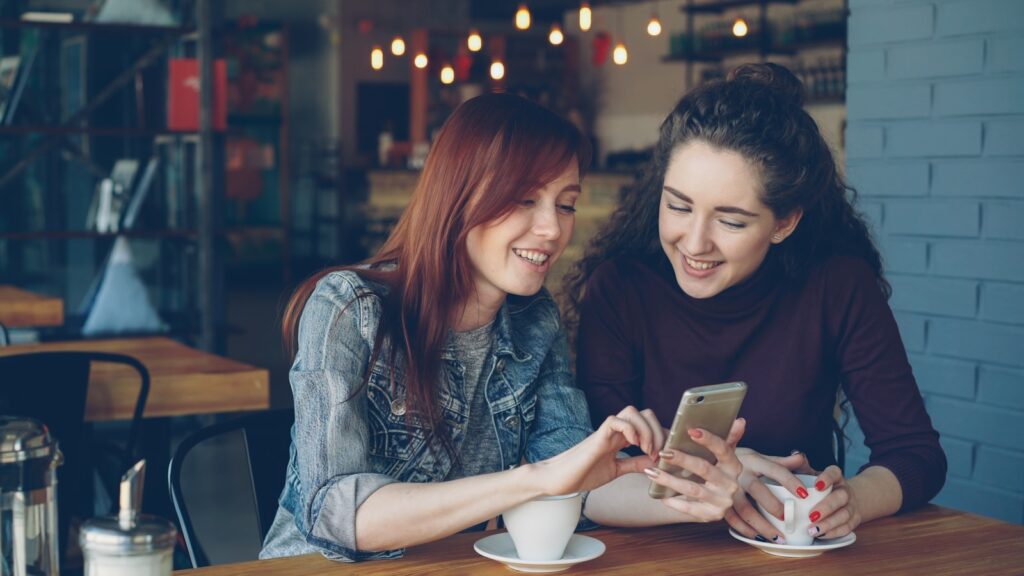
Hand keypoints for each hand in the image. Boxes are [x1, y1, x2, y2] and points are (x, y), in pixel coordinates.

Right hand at [530, 406, 662, 495]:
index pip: (648, 425)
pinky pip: (616, 420)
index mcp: (621, 438)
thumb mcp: (617, 470)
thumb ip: (634, 464)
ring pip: (632, 412)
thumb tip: (657, 462)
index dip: (662, 435)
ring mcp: (607, 432)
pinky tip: (634, 446)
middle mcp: (616, 431)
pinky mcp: (597, 436)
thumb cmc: (584, 474)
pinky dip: (630, 429)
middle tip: (657, 453)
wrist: (559, 480)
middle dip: (658, 431)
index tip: (666, 455)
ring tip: (647, 450)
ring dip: (646, 430)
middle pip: (644, 413)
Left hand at [643, 418, 744, 521]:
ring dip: (669, 480)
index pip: (724, 450)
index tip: (691, 431)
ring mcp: (722, 502)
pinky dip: (673, 500)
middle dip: (682, 459)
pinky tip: (660, 494)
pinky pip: (689, 508)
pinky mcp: (711, 515)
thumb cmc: (716, 472)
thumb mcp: (722, 456)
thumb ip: (729, 438)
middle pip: (704, 468)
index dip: (709, 440)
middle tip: (663, 452)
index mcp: (734, 466)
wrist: (717, 502)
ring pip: (692, 488)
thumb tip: (739, 420)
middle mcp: (731, 485)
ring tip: (651, 472)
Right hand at [725, 449, 811, 542]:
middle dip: (774, 506)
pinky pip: (733, 519)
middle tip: (787, 519)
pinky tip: (758, 536)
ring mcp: (727, 488)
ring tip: (778, 538)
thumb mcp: (758, 457)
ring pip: (745, 509)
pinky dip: (746, 530)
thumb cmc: (738, 461)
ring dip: (762, 526)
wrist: (706, 462)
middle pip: (758, 490)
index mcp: (753, 460)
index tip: (804, 494)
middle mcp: (739, 473)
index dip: (790, 481)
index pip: (775, 469)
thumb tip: (801, 458)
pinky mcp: (719, 501)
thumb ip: (779, 461)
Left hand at [807, 466, 861, 538]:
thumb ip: (802, 466)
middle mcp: (845, 490)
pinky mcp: (854, 520)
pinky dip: (834, 533)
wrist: (845, 498)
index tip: (816, 486)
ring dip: (829, 524)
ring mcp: (851, 506)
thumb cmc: (820, 486)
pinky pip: (847, 528)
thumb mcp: (812, 474)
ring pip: (844, 515)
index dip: (827, 479)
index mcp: (836, 476)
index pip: (834, 473)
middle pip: (841, 497)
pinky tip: (820, 536)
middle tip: (811, 515)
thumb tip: (795, 455)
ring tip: (812, 530)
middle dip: (826, 507)